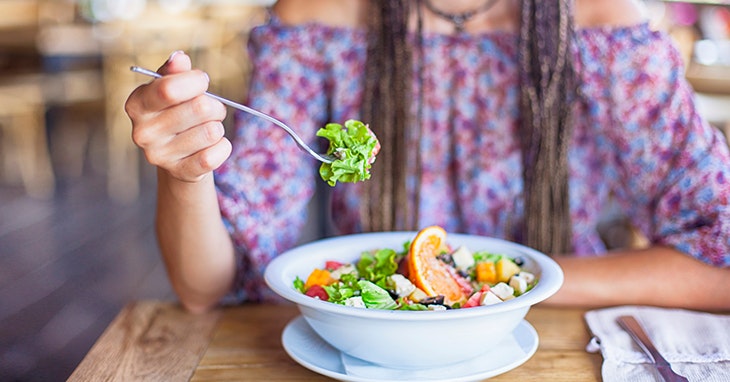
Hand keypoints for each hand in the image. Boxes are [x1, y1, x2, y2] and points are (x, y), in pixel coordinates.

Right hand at [124, 51, 231, 181]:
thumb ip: (175, 71)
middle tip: (211, 109)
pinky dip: (223, 147)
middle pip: (199, 108)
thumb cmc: (177, 112)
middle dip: (214, 105)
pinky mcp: (180, 173)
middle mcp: (142, 132)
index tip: (202, 81)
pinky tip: (213, 145)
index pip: (169, 88)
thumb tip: (179, 58)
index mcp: (136, 104)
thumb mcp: (173, 87)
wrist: (179, 154)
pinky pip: (216, 155)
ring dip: (218, 126)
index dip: (196, 81)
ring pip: (212, 131)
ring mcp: (159, 156)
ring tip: (207, 128)